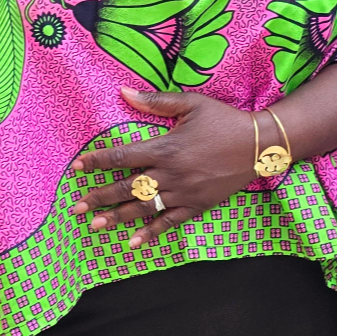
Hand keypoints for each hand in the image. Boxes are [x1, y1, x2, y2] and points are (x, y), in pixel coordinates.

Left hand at [72, 88, 255, 249]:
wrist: (260, 146)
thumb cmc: (224, 121)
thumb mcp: (192, 104)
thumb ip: (156, 101)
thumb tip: (123, 92)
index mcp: (166, 147)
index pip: (123, 156)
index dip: (97, 162)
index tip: (77, 168)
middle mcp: (171, 173)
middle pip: (127, 187)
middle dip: (100, 197)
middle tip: (76, 207)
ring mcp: (184, 193)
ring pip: (144, 208)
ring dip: (117, 218)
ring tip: (95, 225)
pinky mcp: (197, 206)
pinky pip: (170, 222)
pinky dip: (151, 233)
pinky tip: (133, 243)